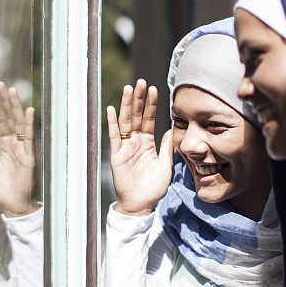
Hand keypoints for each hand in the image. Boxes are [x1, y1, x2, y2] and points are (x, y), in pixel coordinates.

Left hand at [0, 81, 38, 216]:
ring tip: (11, 90)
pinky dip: (29, 124)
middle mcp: (15, 144)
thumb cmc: (2, 188)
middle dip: (5, 101)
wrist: (12, 205)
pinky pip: (29, 137)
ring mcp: (23, 149)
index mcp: (5, 146)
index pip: (1, 122)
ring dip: (15, 107)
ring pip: (19, 124)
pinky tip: (28, 110)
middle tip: (0, 83)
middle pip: (9, 118)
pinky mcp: (29, 156)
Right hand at [107, 79, 172, 215]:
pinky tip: (112, 109)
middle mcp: (136, 142)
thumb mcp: (166, 165)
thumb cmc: (154, 188)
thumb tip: (173, 129)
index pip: (149, 119)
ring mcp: (126, 147)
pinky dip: (113, 123)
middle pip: (136, 116)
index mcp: (148, 143)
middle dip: (139, 99)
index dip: (151, 105)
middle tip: (141, 82)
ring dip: (127, 105)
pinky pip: (114, 137)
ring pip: (126, 122)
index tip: (155, 89)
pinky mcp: (117, 155)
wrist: (141, 204)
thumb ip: (168, 147)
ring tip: (129, 89)